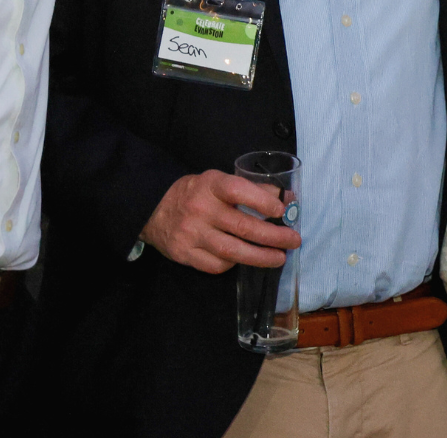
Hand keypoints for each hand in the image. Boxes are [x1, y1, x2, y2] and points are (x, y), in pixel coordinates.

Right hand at [141, 170, 299, 274]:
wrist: (153, 209)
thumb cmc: (197, 194)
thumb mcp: (220, 182)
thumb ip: (253, 189)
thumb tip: (289, 198)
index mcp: (211, 185)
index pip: (238, 191)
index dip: (263, 201)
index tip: (282, 210)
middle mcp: (201, 209)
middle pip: (242, 226)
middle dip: (273, 236)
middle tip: (293, 241)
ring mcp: (191, 234)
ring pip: (232, 251)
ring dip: (260, 257)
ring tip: (279, 258)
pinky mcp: (184, 254)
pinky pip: (216, 265)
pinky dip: (233, 264)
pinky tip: (245, 260)